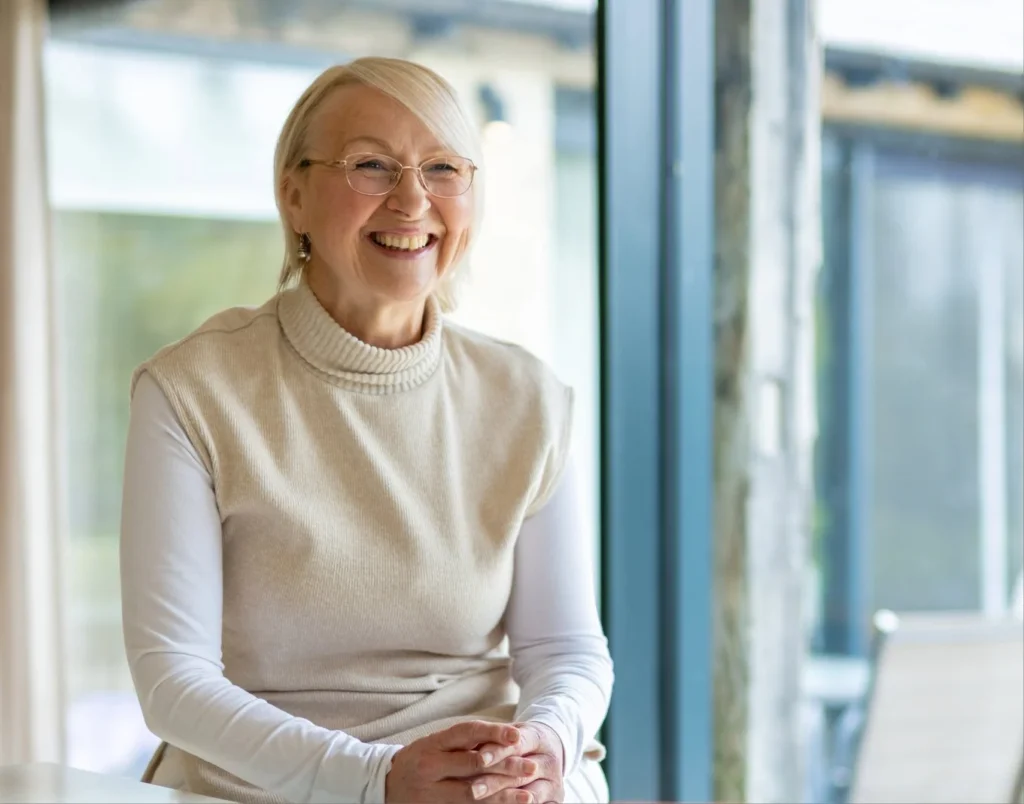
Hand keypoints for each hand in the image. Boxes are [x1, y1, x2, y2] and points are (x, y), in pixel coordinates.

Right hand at [385, 720, 541, 802]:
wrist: (385, 785)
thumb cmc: (420, 758)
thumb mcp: (437, 743)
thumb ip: (466, 741)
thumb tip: (506, 737)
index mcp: (434, 744)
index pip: (467, 733)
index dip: (494, 733)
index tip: (518, 736)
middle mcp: (431, 767)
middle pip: (474, 766)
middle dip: (506, 767)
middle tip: (532, 766)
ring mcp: (432, 793)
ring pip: (473, 795)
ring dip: (503, 796)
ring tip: (528, 796)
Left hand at [474, 722, 564, 803]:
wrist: (547, 752)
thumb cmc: (520, 742)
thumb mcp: (511, 734)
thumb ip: (495, 740)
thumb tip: (475, 753)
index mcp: (538, 737)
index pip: (518, 744)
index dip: (499, 751)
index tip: (481, 759)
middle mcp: (550, 761)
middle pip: (522, 773)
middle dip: (496, 782)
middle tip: (474, 789)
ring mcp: (554, 783)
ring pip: (530, 795)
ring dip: (507, 800)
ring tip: (483, 800)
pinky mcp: (555, 800)